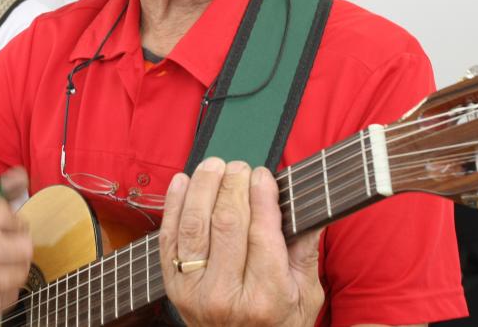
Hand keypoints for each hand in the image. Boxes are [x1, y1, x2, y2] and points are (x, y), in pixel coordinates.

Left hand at [159, 159, 323, 326]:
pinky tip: (183, 182)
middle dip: (233, 186)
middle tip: (240, 166)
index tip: (263, 174)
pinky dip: (173, 204)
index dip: (262, 196)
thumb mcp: (306, 297)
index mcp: (266, 297)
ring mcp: (193, 290)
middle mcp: (225, 295)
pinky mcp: (172, 285)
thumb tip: (309, 208)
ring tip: (214, 166)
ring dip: (202, 187)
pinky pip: (168, 237)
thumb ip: (304, 252)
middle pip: (226, 223)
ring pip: (194, 224)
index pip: (262, 233)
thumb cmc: (277, 325)